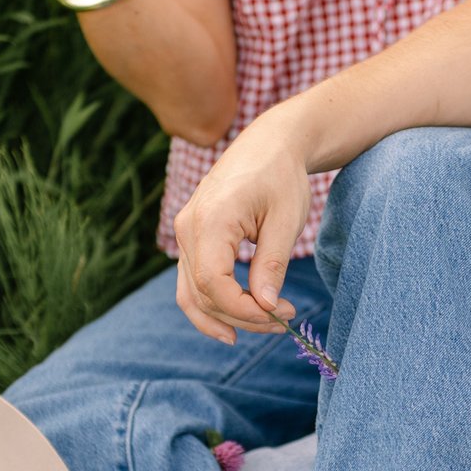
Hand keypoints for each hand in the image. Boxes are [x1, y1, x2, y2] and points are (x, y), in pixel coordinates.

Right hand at [171, 112, 312, 343]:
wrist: (268, 144)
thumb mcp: (286, 221)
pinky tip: (233, 324)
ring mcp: (184, 232)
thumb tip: (265, 307)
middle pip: (203, 293)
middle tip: (284, 319)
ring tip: (266, 325)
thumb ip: (272, 265)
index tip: (280, 314)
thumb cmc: (281, 176)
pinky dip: (210, 305)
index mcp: (211, 218)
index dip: (244, 309)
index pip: (214, 283)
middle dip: (243, 316)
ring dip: (226, 317)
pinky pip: (190, 281)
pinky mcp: (190, 237)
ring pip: (191, 293)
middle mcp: (188, 227)